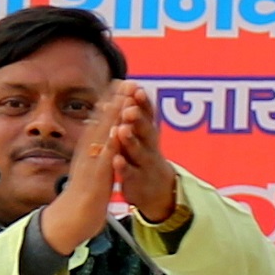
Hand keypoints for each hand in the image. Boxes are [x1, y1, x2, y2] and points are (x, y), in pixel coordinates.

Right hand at [38, 94, 120, 256]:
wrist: (71, 221)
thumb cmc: (83, 198)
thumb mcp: (90, 171)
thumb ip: (96, 156)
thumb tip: (101, 143)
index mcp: (88, 151)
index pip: (98, 122)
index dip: (109, 102)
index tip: (119, 84)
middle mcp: (88, 154)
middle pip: (101, 122)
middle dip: (113, 101)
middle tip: (124, 81)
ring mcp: (91, 164)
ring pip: (103, 135)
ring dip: (113, 116)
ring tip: (123, 96)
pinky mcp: (95, 178)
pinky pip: (104, 157)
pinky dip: (112, 142)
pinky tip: (119, 129)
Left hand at [110, 84, 177, 224]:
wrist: (158, 190)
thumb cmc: (145, 155)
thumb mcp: (144, 133)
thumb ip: (137, 111)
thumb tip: (125, 84)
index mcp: (149, 132)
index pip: (148, 114)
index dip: (143, 102)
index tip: (136, 88)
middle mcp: (149, 146)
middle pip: (145, 130)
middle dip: (138, 119)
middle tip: (129, 108)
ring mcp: (144, 163)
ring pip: (138, 151)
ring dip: (130, 140)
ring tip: (122, 129)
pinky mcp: (136, 180)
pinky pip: (129, 173)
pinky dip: (123, 166)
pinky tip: (116, 160)